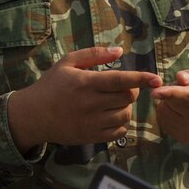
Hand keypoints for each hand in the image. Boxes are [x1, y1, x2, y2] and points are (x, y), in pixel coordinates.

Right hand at [8, 46, 161, 152]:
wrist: (32, 115)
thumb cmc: (52, 85)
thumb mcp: (68, 62)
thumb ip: (94, 55)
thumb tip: (120, 51)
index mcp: (86, 83)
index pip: (120, 80)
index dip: (141, 78)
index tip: (156, 78)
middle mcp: (90, 104)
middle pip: (128, 98)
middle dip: (132, 90)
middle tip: (124, 86)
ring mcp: (91, 123)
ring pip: (125, 115)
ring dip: (126, 106)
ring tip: (115, 101)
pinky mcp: (91, 137)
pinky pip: (119, 132)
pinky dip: (122, 123)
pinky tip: (112, 115)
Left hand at [150, 68, 188, 143]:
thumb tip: (179, 78)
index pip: (187, 97)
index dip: (170, 93)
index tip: (154, 92)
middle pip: (171, 101)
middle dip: (172, 91)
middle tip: (186, 90)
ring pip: (164, 111)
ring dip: (169, 103)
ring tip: (185, 102)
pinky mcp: (183, 139)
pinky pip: (164, 121)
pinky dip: (168, 113)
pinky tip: (181, 112)